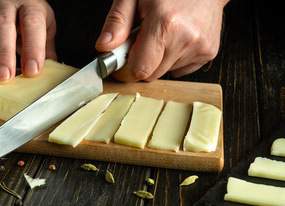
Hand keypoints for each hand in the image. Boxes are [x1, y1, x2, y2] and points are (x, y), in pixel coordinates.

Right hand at [0, 0, 56, 84]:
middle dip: (3, 55)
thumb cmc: (29, 14)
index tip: (32, 71)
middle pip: (1, 27)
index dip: (32, 49)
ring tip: (0, 78)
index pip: (31, 24)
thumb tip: (52, 74)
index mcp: (28, 6)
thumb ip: (48, 49)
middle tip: (5, 78)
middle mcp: (4, 5)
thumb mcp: (46, 26)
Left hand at [95, 0, 228, 81]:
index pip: (140, 69)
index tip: (120, 64)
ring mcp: (200, 47)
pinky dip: (172, 59)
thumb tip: (104, 47)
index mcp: (165, 24)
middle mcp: (185, 39)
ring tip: (161, 35)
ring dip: (157, 60)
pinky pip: (180, 69)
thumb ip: (117, 21)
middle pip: (151, 74)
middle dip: (140, 63)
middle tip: (140, 42)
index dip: (125, 72)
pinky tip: (175, 39)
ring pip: (165, 72)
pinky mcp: (208, 52)